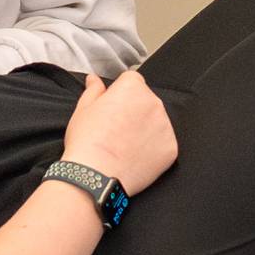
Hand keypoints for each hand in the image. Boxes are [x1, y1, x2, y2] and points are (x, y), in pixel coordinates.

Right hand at [62, 71, 176, 195]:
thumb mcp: (83, 109)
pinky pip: (163, 144)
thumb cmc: (86, 141)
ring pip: (156, 122)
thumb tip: (94, 79)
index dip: (119, 95)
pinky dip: (152, 149)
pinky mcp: (171, 148)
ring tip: (124, 145)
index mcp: (132, 87)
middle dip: (134, 111)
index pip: (131, 81)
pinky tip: (134, 157)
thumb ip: (94, 90)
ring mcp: (165, 126)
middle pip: (146, 101)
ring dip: (145, 129)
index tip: (111, 109)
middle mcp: (154, 102)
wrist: (95, 175)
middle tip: (115, 130)